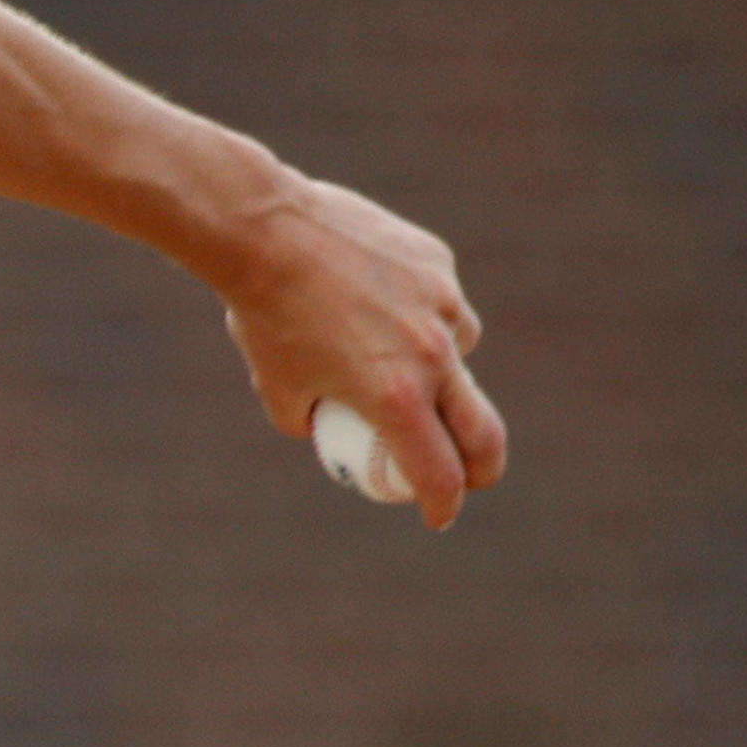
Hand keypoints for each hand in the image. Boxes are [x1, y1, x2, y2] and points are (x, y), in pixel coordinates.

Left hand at [216, 176, 508, 529]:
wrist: (265, 231)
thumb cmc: (264, 316)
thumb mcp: (275, 387)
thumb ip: (310, 420)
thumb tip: (328, 429)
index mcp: (395, 398)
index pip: (438, 472)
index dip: (442, 504)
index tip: (438, 515)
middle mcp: (432, 355)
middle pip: (482, 431)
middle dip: (482, 466)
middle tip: (471, 476)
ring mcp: (442, 306)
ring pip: (460, 353)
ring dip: (443, 369)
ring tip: (394, 354)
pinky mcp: (439, 265)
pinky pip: (440, 302)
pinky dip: (419, 312)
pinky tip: (377, 296)